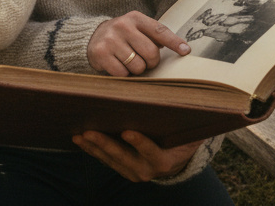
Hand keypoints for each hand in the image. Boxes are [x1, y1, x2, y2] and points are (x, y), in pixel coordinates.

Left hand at [73, 130, 202, 182]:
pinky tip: (80, 139)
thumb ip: (189, 122)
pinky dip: (92, 150)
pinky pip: (105, 160)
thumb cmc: (181, 141)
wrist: (176, 162)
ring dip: (93, 147)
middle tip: (89, 132)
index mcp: (163, 161)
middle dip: (105, 144)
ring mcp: (132, 172)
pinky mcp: (122, 170)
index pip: (150, 151)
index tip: (127, 131)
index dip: (139, 142)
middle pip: (123, 157)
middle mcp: (146, 171)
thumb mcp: (189, 135)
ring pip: (110, 160)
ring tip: (79, 135)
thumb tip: (196, 102)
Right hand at [87, 11, 190, 76]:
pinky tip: (117, 65)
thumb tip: (181, 48)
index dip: (174, 42)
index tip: (186, 51)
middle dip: (151, 62)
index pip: (159, 31)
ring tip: (128, 61)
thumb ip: (155, 35)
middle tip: (144, 60)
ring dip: (136, 69)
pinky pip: (122, 73)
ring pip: (137, 66)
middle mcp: (123, 26)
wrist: (92, 37)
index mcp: (135, 18)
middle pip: (151, 53)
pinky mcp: (101, 53)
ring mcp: (111, 39)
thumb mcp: (137, 28)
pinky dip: (123, 74)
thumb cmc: (123, 35)